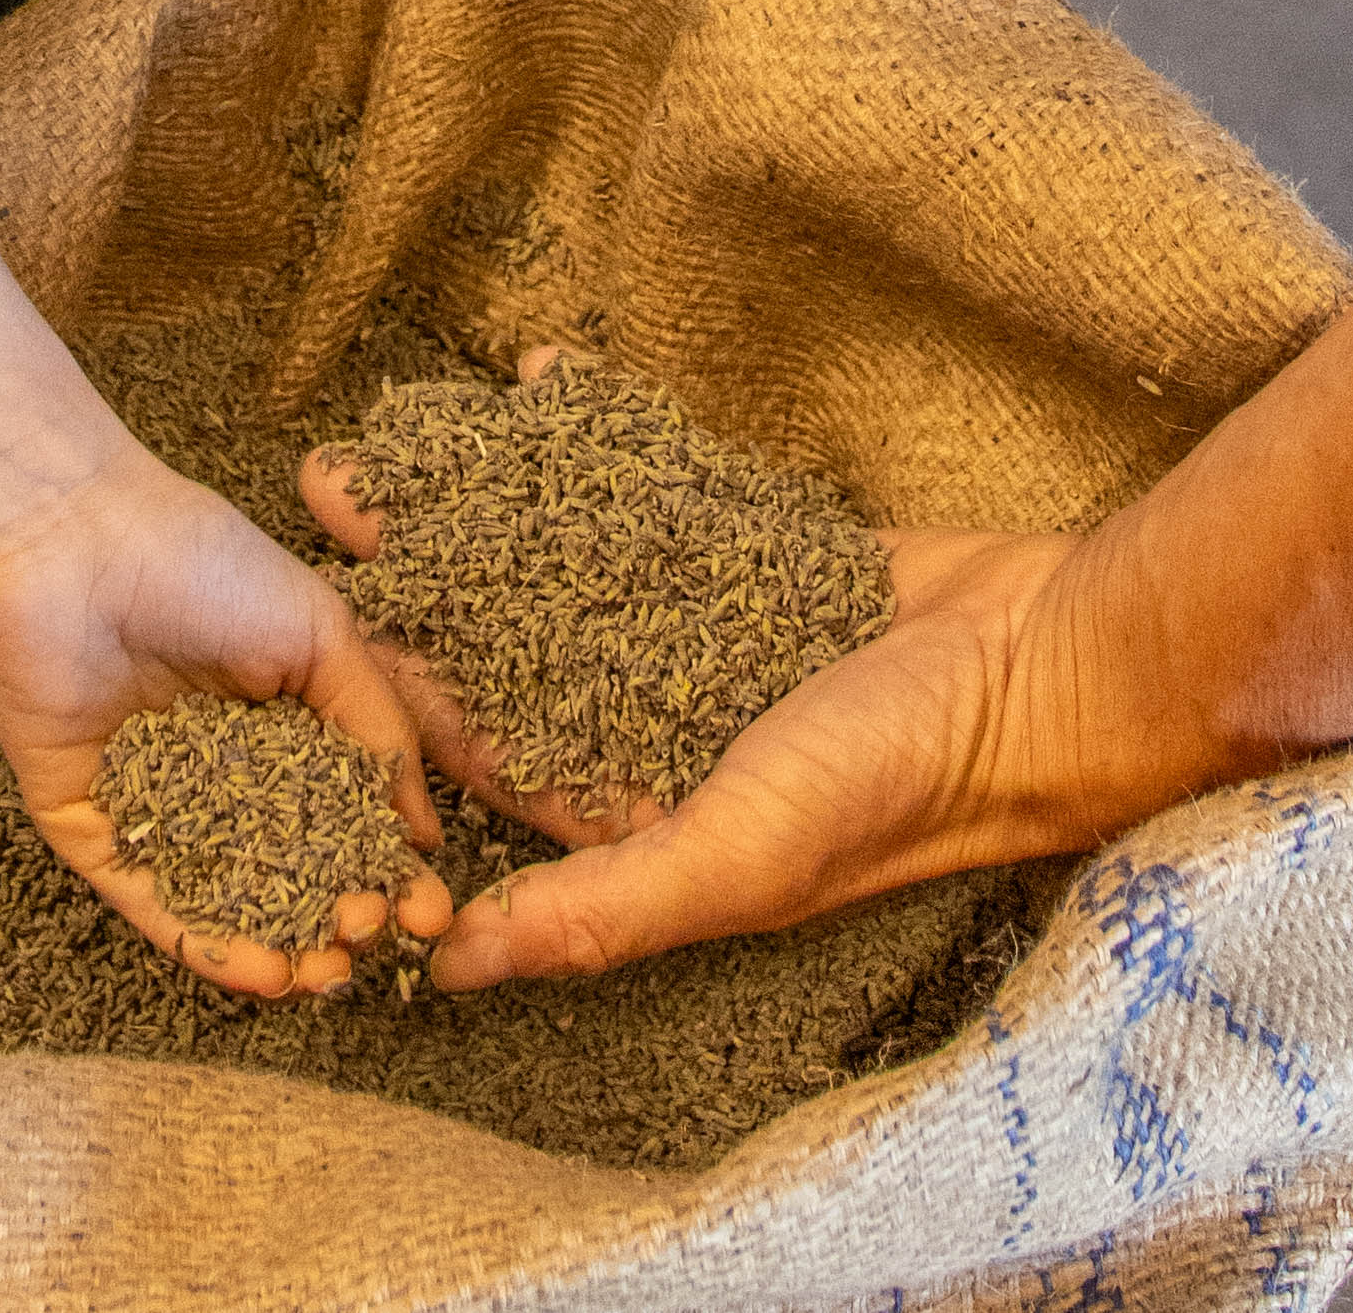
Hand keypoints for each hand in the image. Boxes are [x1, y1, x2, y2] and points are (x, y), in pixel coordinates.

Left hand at [0, 427, 455, 1000]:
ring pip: (216, 896)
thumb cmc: (201, 560)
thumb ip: (376, 729)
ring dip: (274, 946)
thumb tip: (422, 831)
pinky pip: (143, 896)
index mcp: (268, 721)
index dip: (381, 866)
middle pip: (279, 867)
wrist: (70, 539)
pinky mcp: (82, 822)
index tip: (427, 911)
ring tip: (322, 980)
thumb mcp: (320, 632)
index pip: (333, 815)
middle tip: (371, 944)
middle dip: (331, 916)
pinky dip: (200, 941)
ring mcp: (145, 800)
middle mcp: (210, 768)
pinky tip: (259, 973)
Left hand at [302, 420, 1087, 990]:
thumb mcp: (736, 856)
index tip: (307, 601)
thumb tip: (449, 972)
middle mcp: (657, 717)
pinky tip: (535, 379)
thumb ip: (598, 907)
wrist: (1044, 661)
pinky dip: (594, 438)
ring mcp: (700, 622)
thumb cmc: (894, 780)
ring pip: (559, 546)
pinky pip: (649, 486)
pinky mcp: (748, 545)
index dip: (393, 674)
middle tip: (329, 477)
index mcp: (638, 806)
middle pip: (502, 630)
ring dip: (479, 485)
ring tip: (400, 416)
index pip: (484, 745)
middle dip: (415, 556)